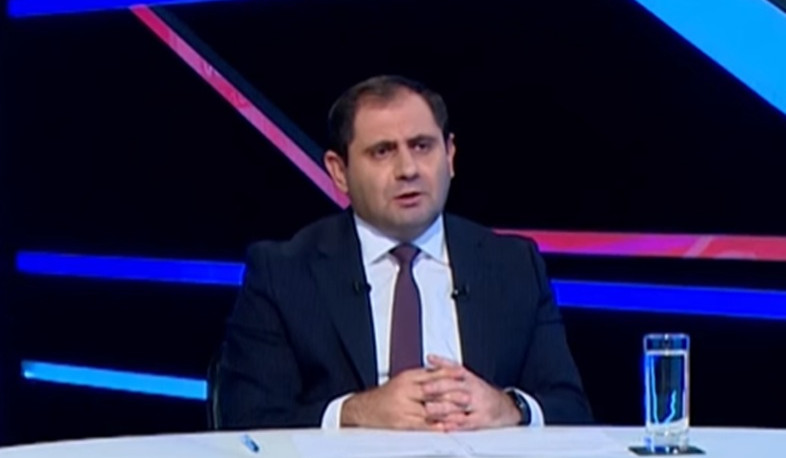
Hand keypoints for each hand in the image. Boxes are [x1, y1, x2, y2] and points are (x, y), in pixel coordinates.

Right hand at [341, 365, 464, 429]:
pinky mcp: (402, 422)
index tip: (462, 373)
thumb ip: (422, 377)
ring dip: (448, 411)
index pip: (431, 373)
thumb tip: (442, 372)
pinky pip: (423, 424)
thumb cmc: (385, 395)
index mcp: (407, 377)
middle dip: (452, 394)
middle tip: (467, 396)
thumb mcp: (403, 380)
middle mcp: (405, 390)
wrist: (365, 409)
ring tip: (462, 412)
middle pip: (433, 391)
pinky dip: (437, 426)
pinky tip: (447, 426)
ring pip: (430, 409)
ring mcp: (403, 407)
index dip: (448, 373)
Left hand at [422, 355, 521, 430]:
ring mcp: (477, 405)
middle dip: (438, 388)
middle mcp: (473, 390)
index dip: (440, 368)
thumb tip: (430, 360)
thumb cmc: (481, 392)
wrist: (505, 408)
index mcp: (469, 378)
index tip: (427, 366)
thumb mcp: (468, 377)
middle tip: (424, 389)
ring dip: (442, 407)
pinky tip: (444, 426)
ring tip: (429, 408)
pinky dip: (454, 425)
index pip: (454, 370)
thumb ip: (449, 368)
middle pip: (454, 387)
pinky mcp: (480, 420)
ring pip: (458, 405)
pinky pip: (466, 422)